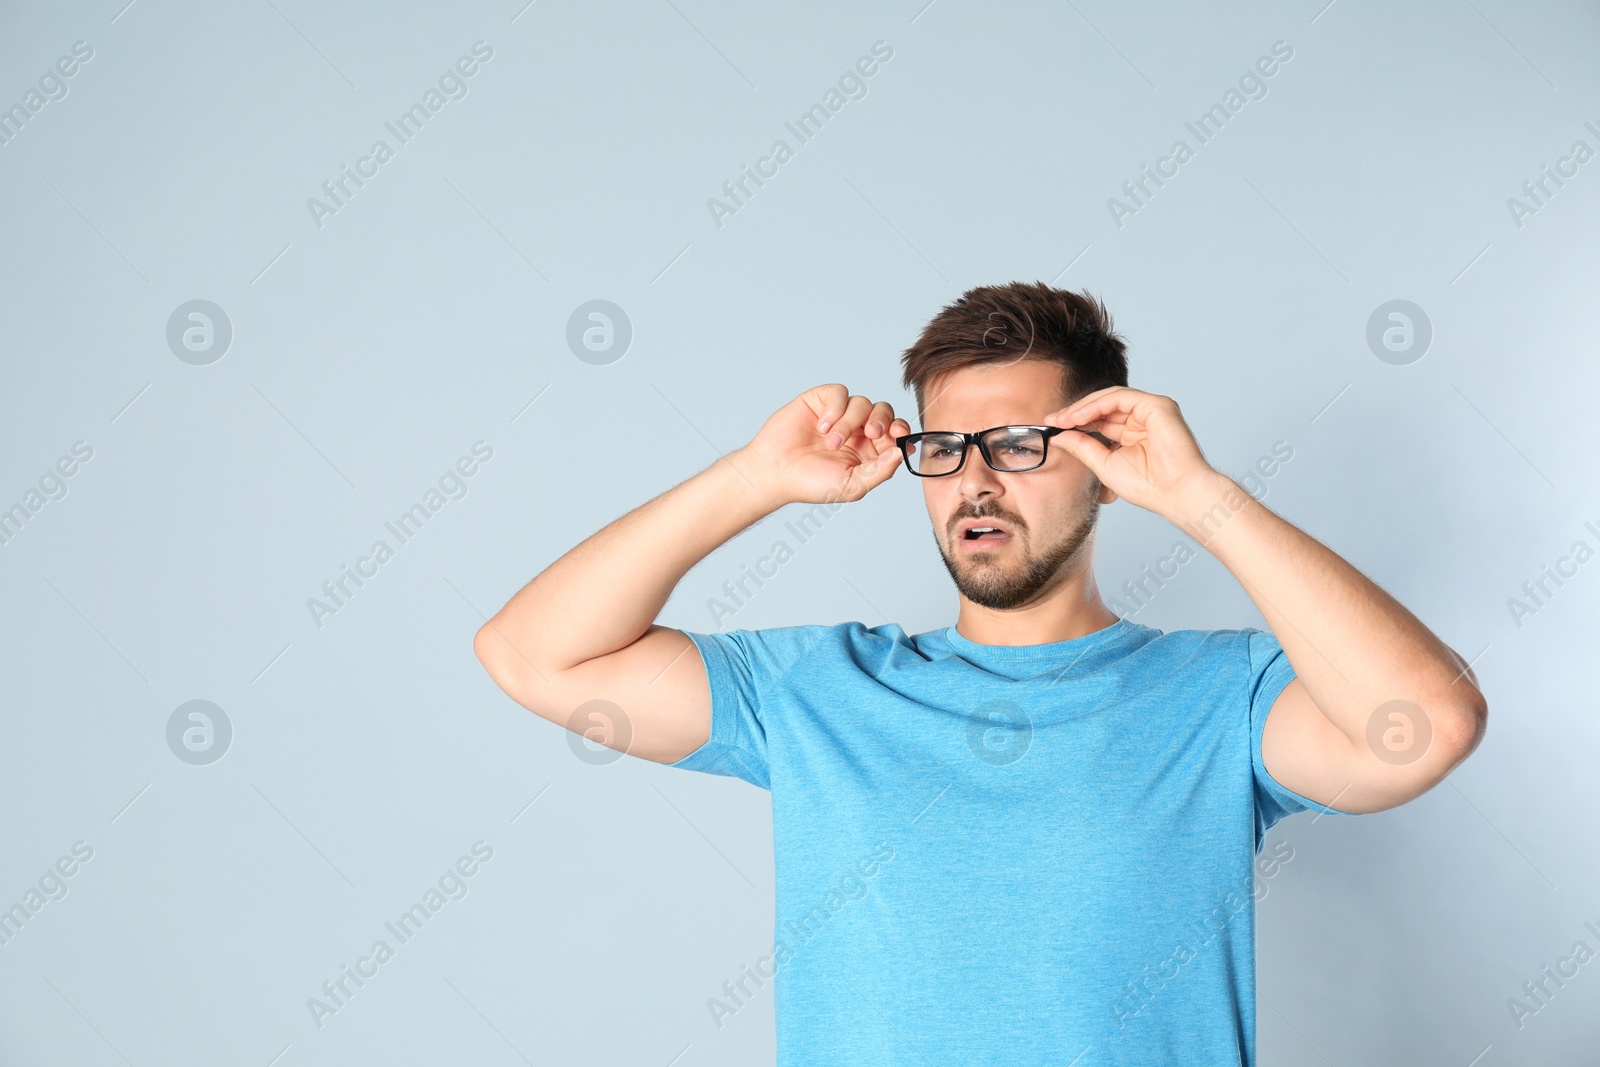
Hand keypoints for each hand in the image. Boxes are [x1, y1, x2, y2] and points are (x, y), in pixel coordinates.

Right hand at [736, 384, 908, 506]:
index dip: (900, 429)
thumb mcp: (852, 486)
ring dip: (849, 423)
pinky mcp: (821, 401)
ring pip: (862, 402)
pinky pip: (840, 393)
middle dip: (882, 420)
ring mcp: (839, 414)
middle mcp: (857, 430)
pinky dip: (835, 408)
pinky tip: (822, 427)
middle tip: (870, 433)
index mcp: (869, 450)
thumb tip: (902, 452)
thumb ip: (880, 471)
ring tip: (831, 442)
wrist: (774, 472)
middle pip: (884, 411)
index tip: (897, 434)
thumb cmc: (810, 483)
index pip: (894, 432)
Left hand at [1043, 387, 1221, 520]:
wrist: (1176, 494)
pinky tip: (1079, 417)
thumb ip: (1083, 447)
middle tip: (1053, 420)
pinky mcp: (1157, 405)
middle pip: (1103, 406)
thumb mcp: (1105, 464)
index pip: (1100, 419)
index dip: (1075, 421)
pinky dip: (1096, 405)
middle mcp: (1142, 419)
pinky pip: (1120, 397)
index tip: (1053, 426)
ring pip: (1109, 398)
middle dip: (1075, 412)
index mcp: (1133, 433)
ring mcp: (1151, 410)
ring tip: (1062, 419)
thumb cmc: (1149, 486)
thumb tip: (1059, 436)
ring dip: (1083, 407)